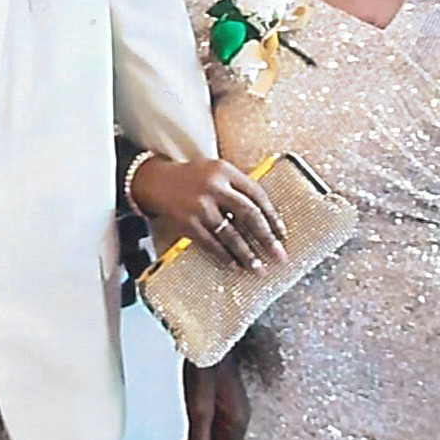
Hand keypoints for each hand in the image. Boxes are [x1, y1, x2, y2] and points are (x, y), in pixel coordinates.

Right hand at [130, 157, 286, 269]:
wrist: (156, 180)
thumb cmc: (193, 178)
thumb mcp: (216, 172)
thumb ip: (237, 188)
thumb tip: (265, 219)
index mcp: (225, 171)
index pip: (256, 194)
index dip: (272, 215)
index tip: (282, 234)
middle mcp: (214, 186)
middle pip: (248, 214)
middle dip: (266, 237)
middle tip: (279, 255)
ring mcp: (200, 206)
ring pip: (231, 234)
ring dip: (247, 254)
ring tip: (258, 268)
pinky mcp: (187, 223)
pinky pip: (210, 244)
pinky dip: (224, 257)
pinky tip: (234, 266)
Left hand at [176, 353, 249, 439]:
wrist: (211, 331)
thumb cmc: (207, 361)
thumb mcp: (199, 405)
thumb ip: (199, 439)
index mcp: (237, 420)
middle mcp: (240, 415)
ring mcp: (234, 405)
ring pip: (220, 437)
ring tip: (185, 433)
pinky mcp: (227, 396)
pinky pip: (218, 423)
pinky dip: (205, 428)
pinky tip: (194, 418)